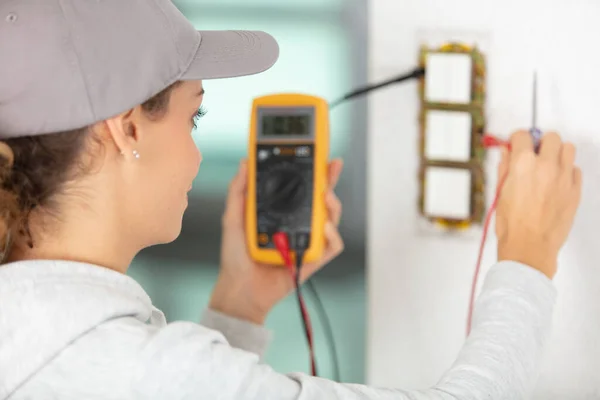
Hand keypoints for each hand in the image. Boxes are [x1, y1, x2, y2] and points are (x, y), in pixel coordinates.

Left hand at [209, 159, 344, 323]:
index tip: (317, 155)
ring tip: (326, 196)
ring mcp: (307, 241)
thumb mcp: (233, 218)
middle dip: (330, 181)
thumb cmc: (236, 256)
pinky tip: (323, 227)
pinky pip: (332, 245)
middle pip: (321, 199)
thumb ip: (238, 190)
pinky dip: (332, 235)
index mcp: (282, 212)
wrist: (239, 287)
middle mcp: (297, 224)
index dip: (312, 171)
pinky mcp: (313, 259)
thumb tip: (245, 163)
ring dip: (332, 205)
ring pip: (331, 219)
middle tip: (330, 167)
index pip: (301, 187)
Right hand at [495, 130, 581, 277]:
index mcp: (523, 164)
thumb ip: (505, 168)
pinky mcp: (575, 190)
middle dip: (541, 143)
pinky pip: (576, 170)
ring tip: (548, 166)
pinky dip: (567, 171)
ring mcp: (563, 177)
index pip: (523, 135)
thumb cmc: (512, 225)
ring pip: (568, 148)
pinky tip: (556, 182)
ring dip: (557, 153)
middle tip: (534, 154)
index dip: (517, 139)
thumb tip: (507, 154)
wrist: (529, 246)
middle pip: (551, 137)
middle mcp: (545, 166)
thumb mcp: (500, 192)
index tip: (516, 144)